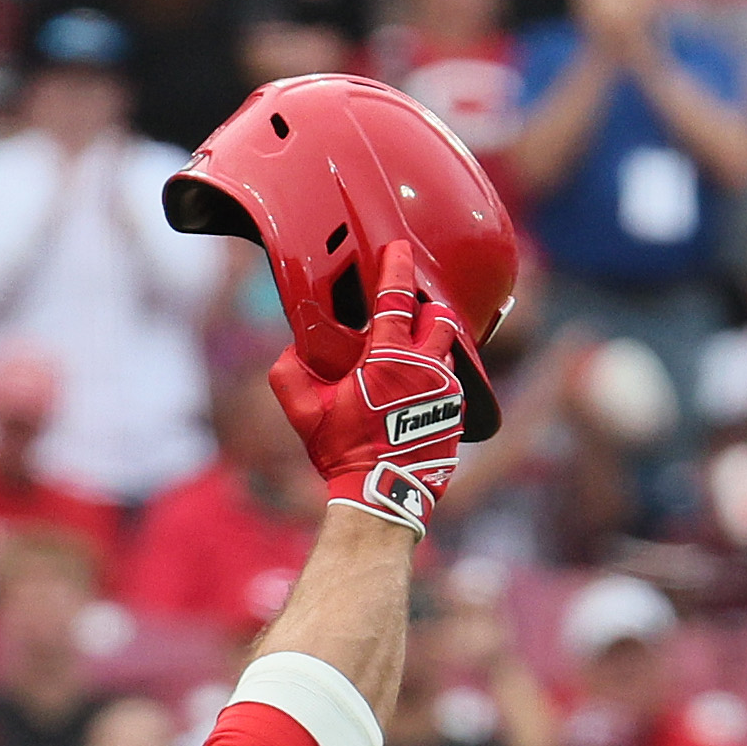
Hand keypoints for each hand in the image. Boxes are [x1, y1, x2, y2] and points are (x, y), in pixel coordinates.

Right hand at [266, 238, 486, 531]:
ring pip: (448, 351)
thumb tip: (292, 351)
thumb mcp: (305, 415)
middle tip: (407, 316)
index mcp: (388, 358)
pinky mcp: (458, 413)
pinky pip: (453, 383)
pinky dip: (437, 378)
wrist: (385, 496)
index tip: (400, 248)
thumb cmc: (345, 453)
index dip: (397, 267)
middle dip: (425, 310)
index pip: (396, 297)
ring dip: (431, 348)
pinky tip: (420, 391)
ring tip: (409, 360)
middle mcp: (426, 367)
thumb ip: (288, 376)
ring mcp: (447, 391)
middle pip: (438, 317)